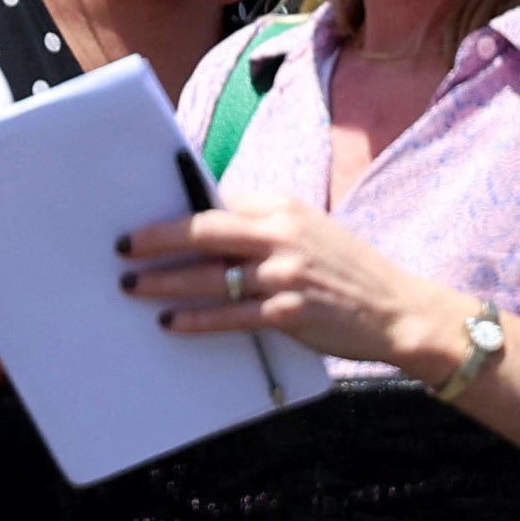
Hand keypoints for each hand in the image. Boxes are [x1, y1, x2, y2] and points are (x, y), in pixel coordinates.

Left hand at [118, 192, 467, 375]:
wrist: (396, 309)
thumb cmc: (345, 270)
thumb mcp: (307, 230)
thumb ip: (261, 225)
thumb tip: (203, 226)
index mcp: (282, 206)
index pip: (217, 200)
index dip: (175, 209)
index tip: (141, 217)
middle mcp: (281, 234)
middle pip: (205, 230)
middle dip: (158, 238)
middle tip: (123, 246)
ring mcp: (285, 273)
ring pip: (210, 275)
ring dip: (165, 281)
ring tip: (133, 286)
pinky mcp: (290, 312)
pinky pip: (231, 315)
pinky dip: (197, 319)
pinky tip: (171, 321)